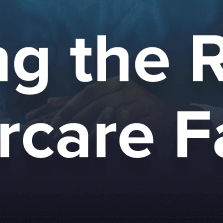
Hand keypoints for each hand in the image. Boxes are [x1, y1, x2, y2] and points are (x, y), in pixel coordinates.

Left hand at [25, 78, 179, 128]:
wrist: (172, 118)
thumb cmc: (135, 111)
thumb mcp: (109, 102)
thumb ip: (82, 103)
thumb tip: (49, 101)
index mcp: (116, 82)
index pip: (87, 92)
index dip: (68, 106)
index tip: (51, 123)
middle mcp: (128, 87)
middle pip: (96, 100)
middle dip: (74, 118)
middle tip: (58, 134)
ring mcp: (141, 99)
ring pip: (111, 112)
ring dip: (91, 128)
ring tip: (76, 141)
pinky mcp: (152, 114)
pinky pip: (129, 123)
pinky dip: (114, 132)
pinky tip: (103, 141)